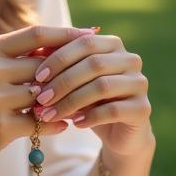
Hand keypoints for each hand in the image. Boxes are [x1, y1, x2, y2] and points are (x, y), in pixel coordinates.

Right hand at [0, 25, 93, 167]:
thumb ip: (23, 56)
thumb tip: (68, 42)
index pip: (37, 34)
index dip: (67, 34)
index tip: (92, 35)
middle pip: (46, 66)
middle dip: (70, 73)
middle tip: (93, 77)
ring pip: (46, 96)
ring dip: (65, 101)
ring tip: (81, 103)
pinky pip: (41, 123)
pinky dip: (56, 123)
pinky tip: (64, 123)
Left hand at [29, 29, 155, 162]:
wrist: (118, 132)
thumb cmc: (89, 100)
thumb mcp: (71, 81)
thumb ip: (57, 64)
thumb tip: (32, 50)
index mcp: (112, 44)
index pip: (85, 42)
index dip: (59, 58)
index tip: (37, 77)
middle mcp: (130, 59)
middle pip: (94, 64)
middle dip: (62, 81)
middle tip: (40, 98)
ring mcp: (139, 83)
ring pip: (102, 86)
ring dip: (71, 101)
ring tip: (49, 114)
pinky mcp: (143, 108)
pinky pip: (113, 110)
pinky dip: (90, 117)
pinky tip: (74, 124)